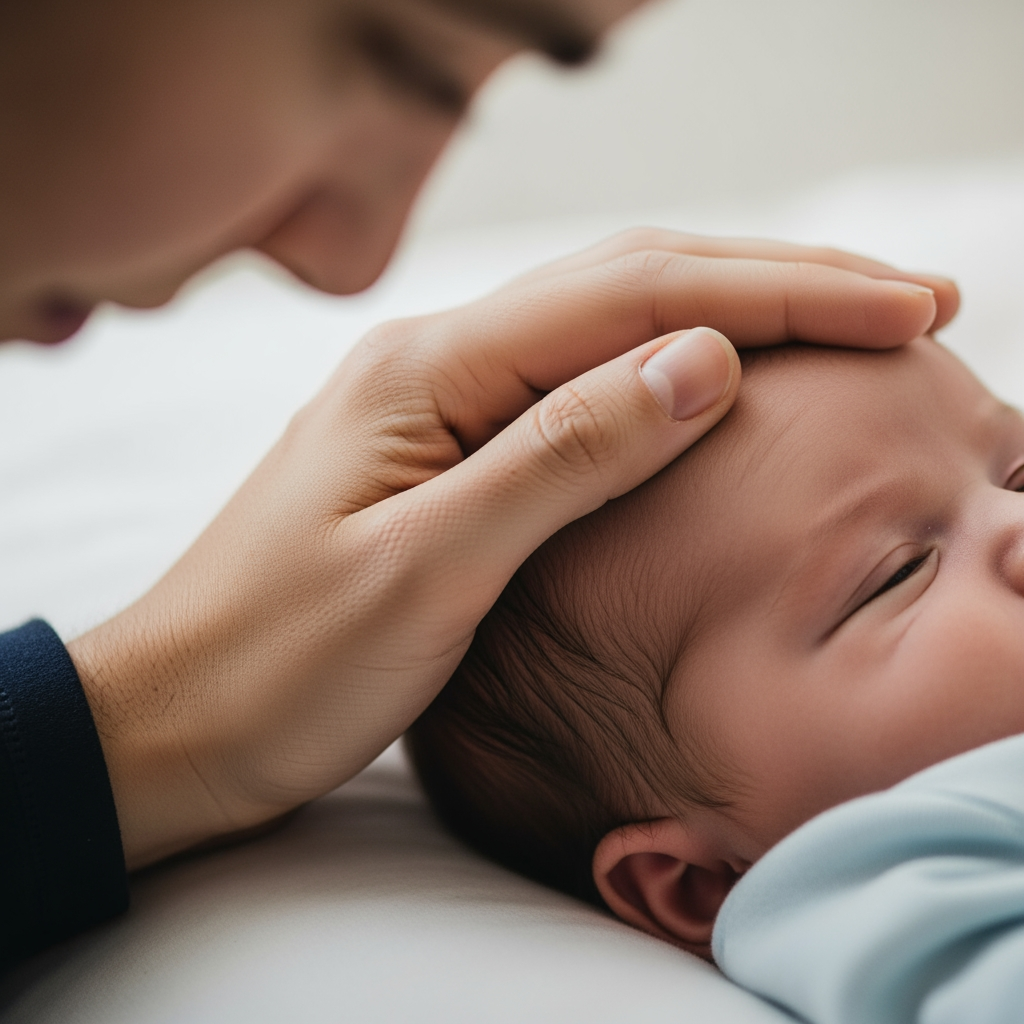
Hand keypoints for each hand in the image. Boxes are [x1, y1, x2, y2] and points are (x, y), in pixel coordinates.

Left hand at [67, 229, 958, 867]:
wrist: (179, 723)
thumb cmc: (279, 664)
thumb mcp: (428, 568)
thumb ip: (563, 456)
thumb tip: (701, 360)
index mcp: (431, 372)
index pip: (636, 297)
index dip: (778, 294)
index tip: (899, 307)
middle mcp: (437, 362)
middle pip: (630, 286)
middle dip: (777, 283)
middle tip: (905, 297)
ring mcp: (442, 405)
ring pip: (608, 328)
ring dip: (732, 315)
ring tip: (842, 316)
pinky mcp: (449, 455)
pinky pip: (575, 389)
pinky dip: (664, 373)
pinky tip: (714, 375)